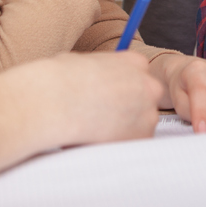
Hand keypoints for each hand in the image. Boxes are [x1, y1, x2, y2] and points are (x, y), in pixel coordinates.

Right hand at [35, 51, 161, 144]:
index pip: (138, 76)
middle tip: (102, 117)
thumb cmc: (62, 79)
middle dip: (126, 110)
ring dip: (122, 129)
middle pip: (143, 100)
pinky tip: (97, 140)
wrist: (56, 102)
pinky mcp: (143, 136)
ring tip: (94, 129)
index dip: (121, 89)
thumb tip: (96, 76)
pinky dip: (118, 145)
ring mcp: (149, 111)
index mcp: (135, 62)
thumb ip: (101, 69)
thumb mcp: (84, 60)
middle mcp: (149, 85)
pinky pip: (133, 143)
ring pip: (140, 123)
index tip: (107, 98)